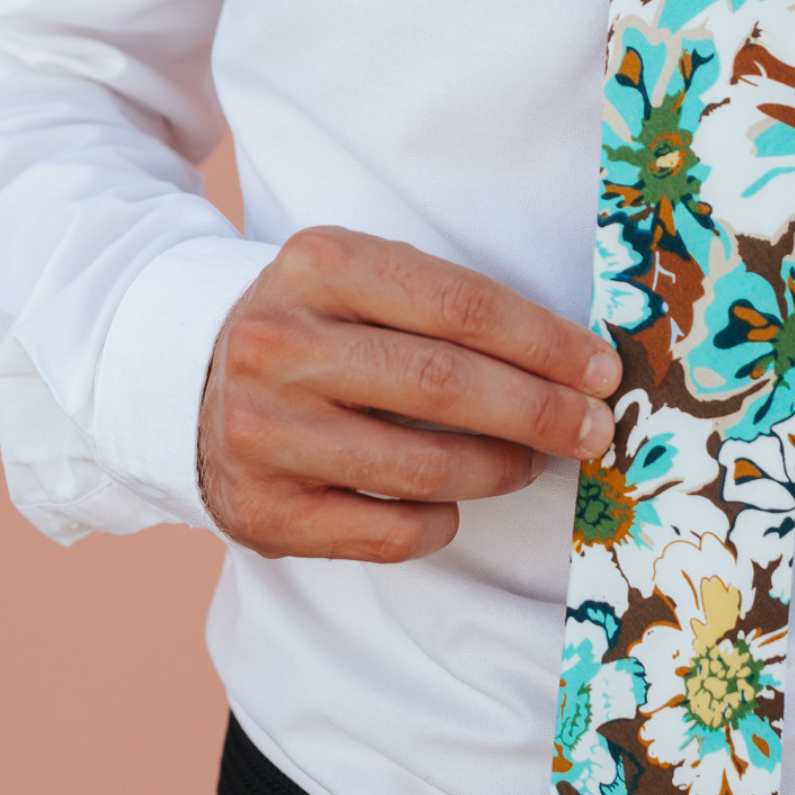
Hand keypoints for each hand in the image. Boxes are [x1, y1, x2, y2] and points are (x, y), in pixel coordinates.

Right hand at [198, 226, 620, 561]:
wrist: (192, 378)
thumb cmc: (318, 326)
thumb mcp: (364, 281)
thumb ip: (451, 310)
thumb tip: (577, 366)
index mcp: (318, 264)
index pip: (460, 305)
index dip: (546, 342)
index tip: (602, 369)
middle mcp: (279, 344)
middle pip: (444, 384)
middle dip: (539, 411)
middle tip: (593, 428)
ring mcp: (262, 431)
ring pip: (423, 467)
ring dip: (499, 469)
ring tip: (528, 462)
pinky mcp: (262, 510)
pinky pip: (388, 531)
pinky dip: (441, 521)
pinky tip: (452, 502)